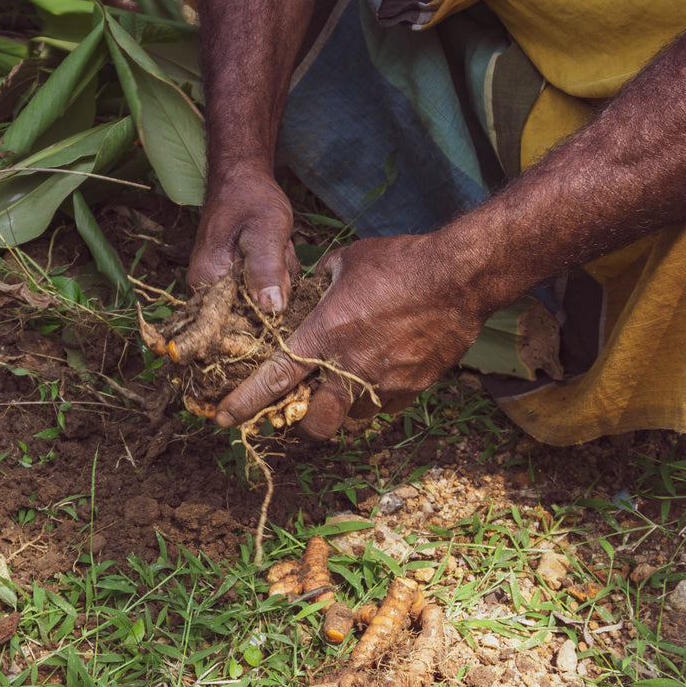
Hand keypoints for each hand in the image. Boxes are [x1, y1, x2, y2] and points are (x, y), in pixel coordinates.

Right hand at [187, 169, 299, 312]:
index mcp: (207, 282)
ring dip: (279, 276)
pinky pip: (262, 288)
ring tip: (276, 246)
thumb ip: (267, 270)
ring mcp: (221, 284)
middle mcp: (207, 289)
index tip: (278, 280)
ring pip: (262, 300)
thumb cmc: (251, 199)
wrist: (242, 178)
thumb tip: (272, 309)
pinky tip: (276, 250)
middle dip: (275, 287)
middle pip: (254, 313)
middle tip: (277, 252)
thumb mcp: (266, 232)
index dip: (266, 312)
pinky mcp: (234, 278)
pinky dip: (276, 272)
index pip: (237, 324)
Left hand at [213, 232, 487, 437]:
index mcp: (326, 333)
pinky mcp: (413, 387)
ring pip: (351, 419)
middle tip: (302, 411)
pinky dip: (377, 398)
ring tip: (346, 385)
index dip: (246, 402)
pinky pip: (386, 406)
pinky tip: (381, 374)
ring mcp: (385, 382)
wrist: (460, 277)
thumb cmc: (402, 262)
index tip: (224, 419)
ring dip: (342, 410)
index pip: (276, 378)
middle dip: (303, 425)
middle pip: (316, 425)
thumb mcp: (349, 261)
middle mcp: (351, 366)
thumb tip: (308, 288)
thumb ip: (321, 282)